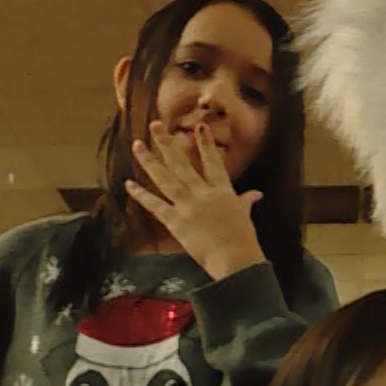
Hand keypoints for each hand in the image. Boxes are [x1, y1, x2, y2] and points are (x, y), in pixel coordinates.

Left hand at [125, 120, 264, 280]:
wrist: (234, 259)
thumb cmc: (242, 239)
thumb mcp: (245, 216)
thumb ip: (246, 201)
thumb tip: (256, 194)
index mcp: (221, 191)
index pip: (212, 162)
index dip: (205, 143)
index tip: (198, 125)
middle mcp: (203, 194)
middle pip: (182, 164)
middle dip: (167, 143)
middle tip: (155, 125)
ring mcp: (188, 207)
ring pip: (166, 179)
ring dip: (150, 162)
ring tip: (137, 145)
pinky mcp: (176, 223)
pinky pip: (156, 206)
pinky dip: (141, 196)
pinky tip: (129, 184)